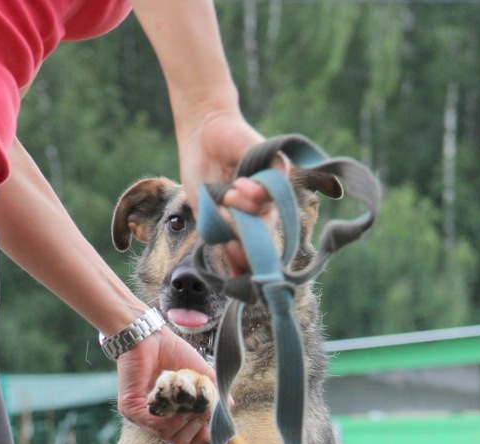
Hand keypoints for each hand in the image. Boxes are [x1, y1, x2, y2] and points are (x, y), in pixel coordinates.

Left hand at [116, 327, 215, 443]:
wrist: (151, 335)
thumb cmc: (175, 354)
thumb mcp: (203, 377)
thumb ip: (214, 397)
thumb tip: (228, 410)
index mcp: (173, 420)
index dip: (202, 439)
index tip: (209, 419)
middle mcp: (157, 423)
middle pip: (180, 443)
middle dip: (195, 421)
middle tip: (194, 395)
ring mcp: (142, 419)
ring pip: (168, 434)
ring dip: (181, 406)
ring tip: (180, 381)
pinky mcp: (131, 410)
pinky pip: (155, 422)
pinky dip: (169, 402)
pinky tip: (169, 383)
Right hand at [177, 109, 284, 273]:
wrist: (201, 133)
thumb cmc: (201, 172)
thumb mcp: (206, 211)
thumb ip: (221, 237)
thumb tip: (236, 273)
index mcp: (246, 221)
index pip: (252, 247)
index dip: (244, 255)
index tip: (231, 253)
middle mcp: (262, 208)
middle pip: (262, 235)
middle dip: (243, 234)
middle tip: (227, 221)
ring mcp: (271, 189)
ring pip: (266, 214)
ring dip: (243, 210)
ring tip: (228, 193)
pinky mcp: (278, 168)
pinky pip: (276, 189)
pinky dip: (257, 192)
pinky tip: (240, 184)